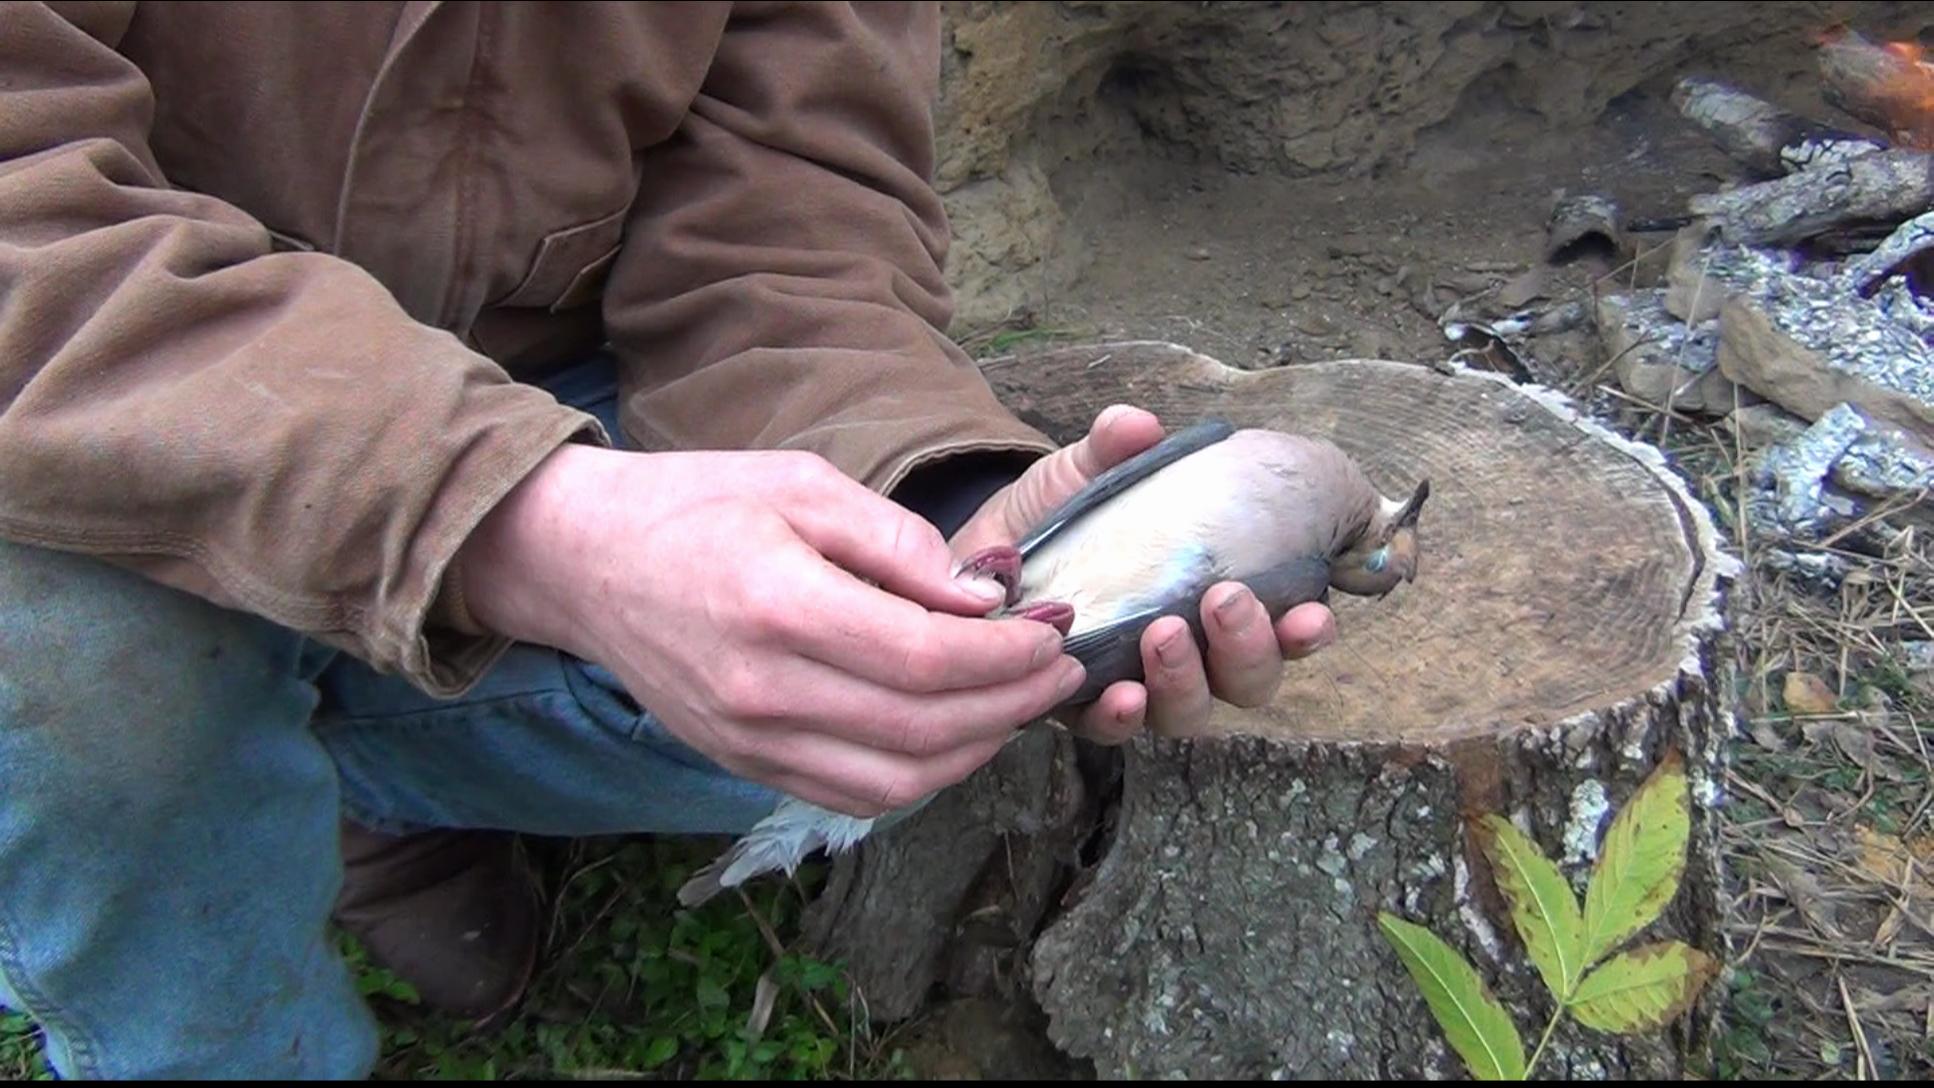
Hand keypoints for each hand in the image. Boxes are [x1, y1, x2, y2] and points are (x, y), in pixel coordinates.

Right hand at [457, 443, 1084, 817]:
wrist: (583, 560)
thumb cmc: (696, 505)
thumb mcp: (802, 484)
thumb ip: (898, 541)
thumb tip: (985, 596)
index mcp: (780, 607)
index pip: (928, 660)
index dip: (1009, 655)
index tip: (1053, 629)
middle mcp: (762, 691)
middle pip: (925, 729)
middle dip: (1014, 704)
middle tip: (1060, 671)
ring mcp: (749, 740)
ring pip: (898, 781)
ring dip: (977, 749)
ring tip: (1018, 703)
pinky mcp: (742, 763)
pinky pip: (853, 796)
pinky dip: (919, 777)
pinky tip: (953, 734)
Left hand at [949, 405, 1337, 742]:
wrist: (979, 556)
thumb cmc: (1057, 519)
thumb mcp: (1084, 475)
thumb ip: (1112, 450)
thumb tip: (1139, 425)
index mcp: (1214, 600)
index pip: (1280, 629)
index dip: (1304, 631)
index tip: (1312, 612)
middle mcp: (1189, 654)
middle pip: (1245, 680)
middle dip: (1248, 648)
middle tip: (1226, 600)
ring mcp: (1137, 685)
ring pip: (1186, 711)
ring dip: (1186, 679)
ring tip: (1165, 635)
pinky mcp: (1078, 705)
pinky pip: (1109, 728)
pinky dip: (1121, 716)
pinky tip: (1122, 695)